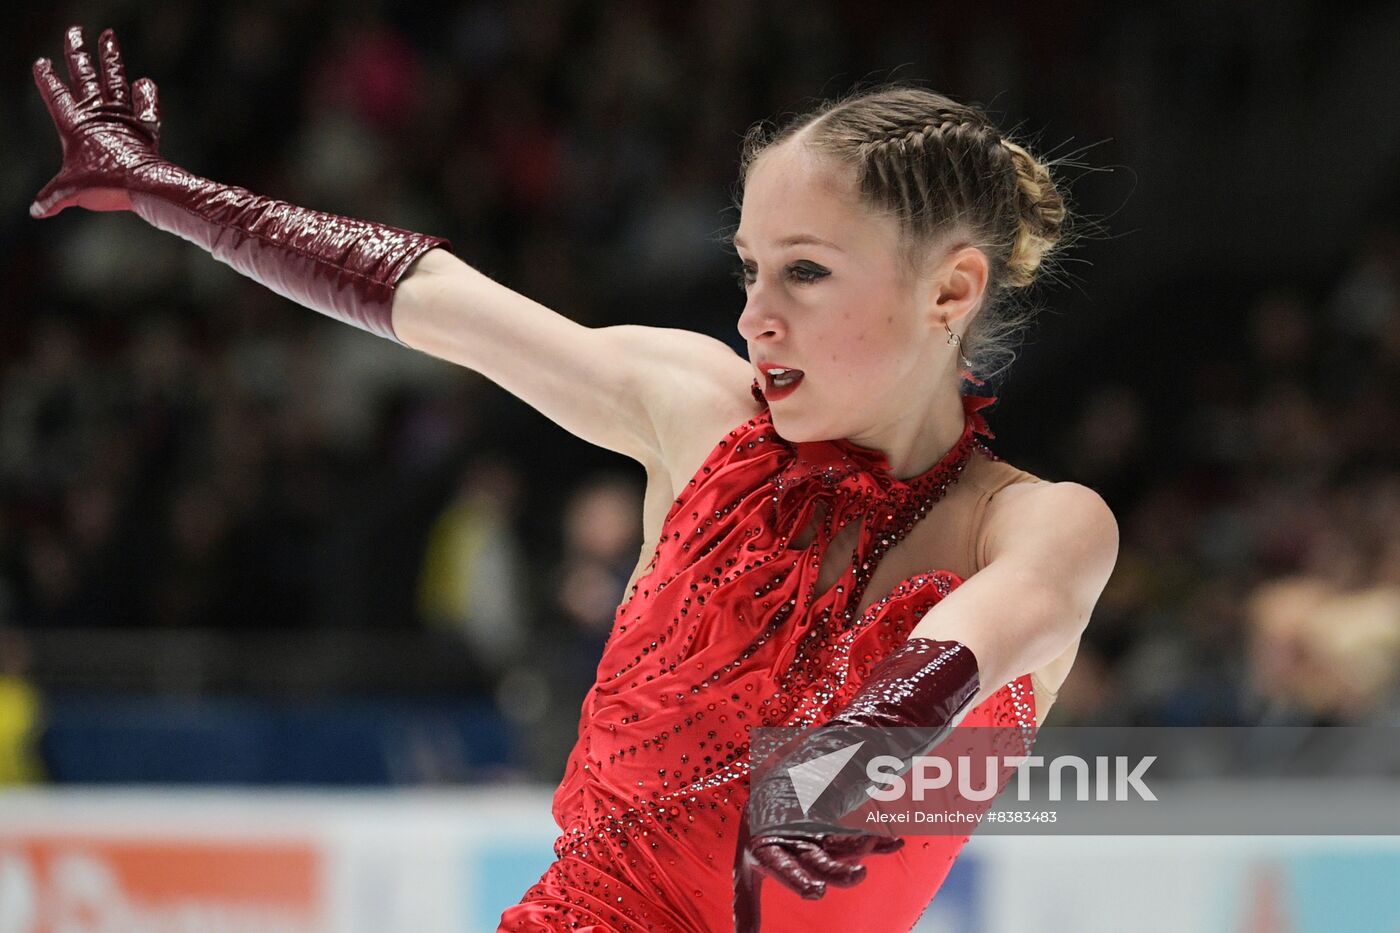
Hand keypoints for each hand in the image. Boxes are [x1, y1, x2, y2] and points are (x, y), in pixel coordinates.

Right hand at [30, 25, 163, 217]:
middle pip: (84, 76)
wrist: (141, 186)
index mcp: (74, 125)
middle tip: (74, 31)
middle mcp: (98, 115)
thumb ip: (52, 197)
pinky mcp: (145, 126)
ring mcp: (123, 117)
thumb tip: (36, 211)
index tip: (42, 63)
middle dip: (77, 52)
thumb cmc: (103, 185)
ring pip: (114, 79)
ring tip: (108, 35)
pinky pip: (146, 105)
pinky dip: (146, 94)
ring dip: (111, 58)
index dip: (48, 79)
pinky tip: (144, 81)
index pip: (56, 95)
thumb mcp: (70, 190)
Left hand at [733, 816, 902, 931]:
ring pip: (838, 841)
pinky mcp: (833, 817)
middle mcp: (792, 841)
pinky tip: (895, 843)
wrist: (771, 782)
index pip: (781, 867)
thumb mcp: (745, 870)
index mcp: (768, 852)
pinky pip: (857, 830)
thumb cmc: (759, 837)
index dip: (798, 878)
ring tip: (876, 846)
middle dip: (837, 869)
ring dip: (859, 845)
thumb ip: (746, 907)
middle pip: (816, 858)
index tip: (817, 892)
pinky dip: (877, 839)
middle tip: (859, 875)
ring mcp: (815, 828)